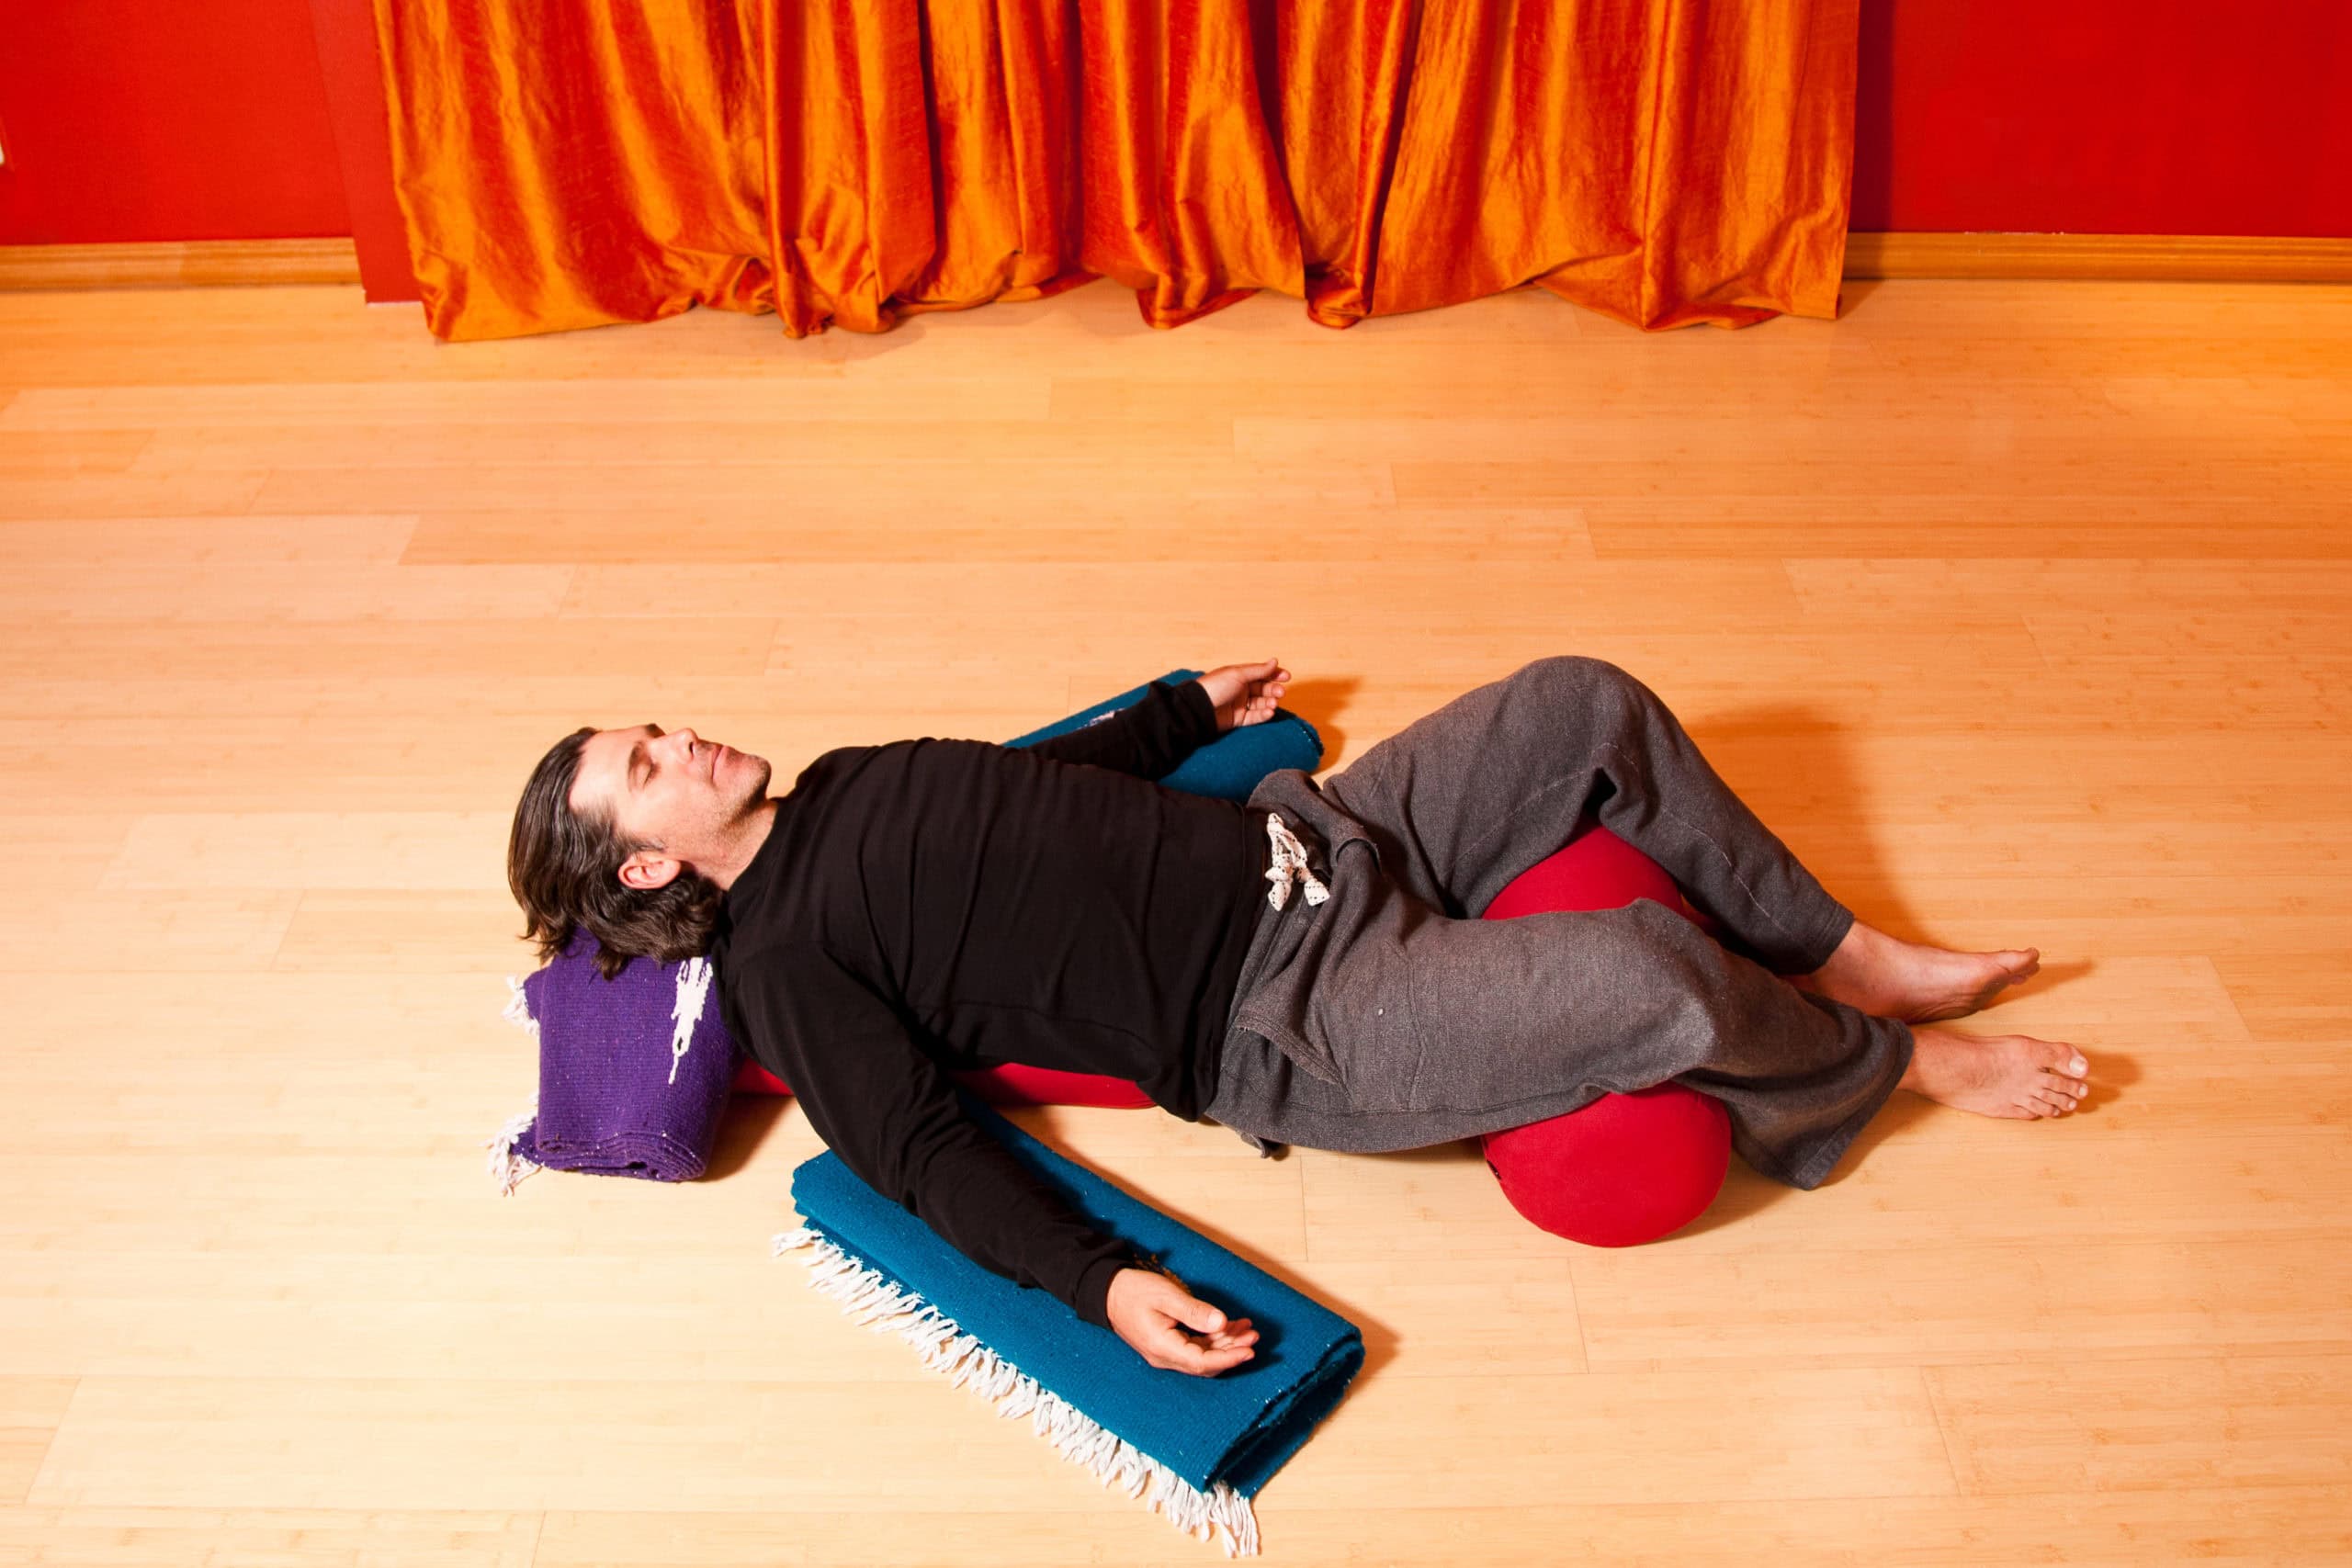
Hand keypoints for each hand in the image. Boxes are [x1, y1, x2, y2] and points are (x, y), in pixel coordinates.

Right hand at [1105, 1266, 1258, 1375]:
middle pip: (1206, 1362)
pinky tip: (1229, 1325)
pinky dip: (1213, 1338)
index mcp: (1163, 1347)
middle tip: (1254, 1336)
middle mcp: (1165, 1356)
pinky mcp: (1167, 1344)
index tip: (1249, 1350)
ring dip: (1225, 1343)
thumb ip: (1194, 1312)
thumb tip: (1221, 1323)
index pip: (1202, 1362)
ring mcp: (1165, 1352)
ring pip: (1202, 1354)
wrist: (1107, 1292)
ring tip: (1247, 1329)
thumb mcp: (1166, 1296)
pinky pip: (1195, 1347)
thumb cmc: (1134, 1291)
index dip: (1229, 1358)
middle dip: (1232, 1350)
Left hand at [1194, 658, 1290, 732]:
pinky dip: (1264, 714)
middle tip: (1281, 692)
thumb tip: (1275, 661)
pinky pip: (1255, 717)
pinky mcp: (1238, 719)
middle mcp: (1240, 689)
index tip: (1287, 677)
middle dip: (1273, 690)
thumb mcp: (1238, 674)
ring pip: (1261, 703)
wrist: (1198, 708)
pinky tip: (1269, 712)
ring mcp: (1239, 704)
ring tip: (1273, 704)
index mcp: (1239, 675)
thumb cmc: (1215, 686)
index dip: (1274, 674)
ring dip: (1270, 703)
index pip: (1261, 674)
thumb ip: (1258, 670)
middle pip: (1263, 689)